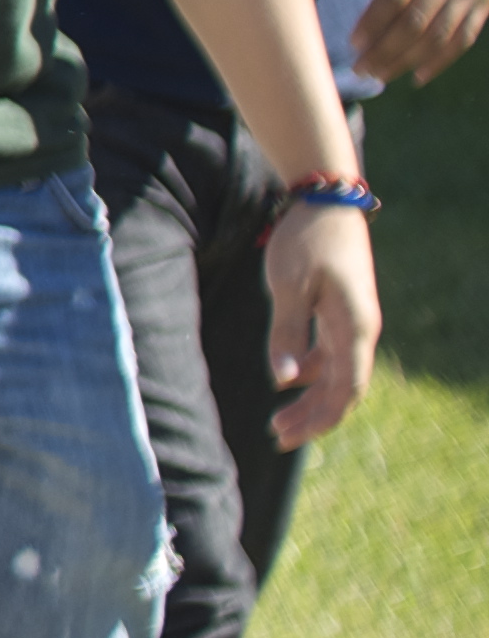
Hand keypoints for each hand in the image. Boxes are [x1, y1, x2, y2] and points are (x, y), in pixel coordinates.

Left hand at [261, 203, 381, 450]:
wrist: (326, 200)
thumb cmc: (306, 240)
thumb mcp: (288, 286)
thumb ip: (287, 332)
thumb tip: (282, 380)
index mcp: (354, 328)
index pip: (347, 388)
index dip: (322, 417)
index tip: (290, 436)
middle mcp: (360, 330)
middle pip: (342, 388)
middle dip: (313, 416)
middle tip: (278, 436)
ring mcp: (352, 321)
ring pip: (336, 372)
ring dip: (310, 396)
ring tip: (279, 418)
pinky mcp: (340, 310)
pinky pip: (330, 352)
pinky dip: (311, 370)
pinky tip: (288, 379)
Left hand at [342, 0, 488, 84]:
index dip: (374, 23)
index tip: (353, 43)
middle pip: (415, 23)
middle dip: (385, 51)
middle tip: (360, 70)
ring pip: (439, 36)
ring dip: (408, 61)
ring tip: (380, 76)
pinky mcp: (488, 0)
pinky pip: (465, 38)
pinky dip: (441, 60)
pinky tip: (418, 74)